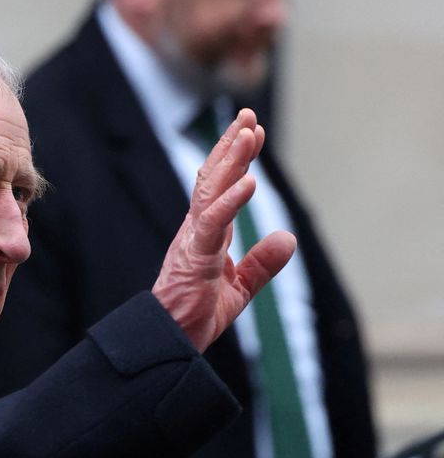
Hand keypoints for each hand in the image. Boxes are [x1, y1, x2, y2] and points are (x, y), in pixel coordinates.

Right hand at [152, 109, 296, 352]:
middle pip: (212, 178)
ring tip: (248, 133)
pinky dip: (231, 201)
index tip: (251, 132)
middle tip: (248, 115)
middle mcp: (195, 229)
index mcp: (204, 234)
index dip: (234, 159)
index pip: (219, 187)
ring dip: (230, 161)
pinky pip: (212, 223)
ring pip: (211, 191)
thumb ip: (262, 263)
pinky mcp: (194, 257)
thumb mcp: (239, 288)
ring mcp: (193, 240)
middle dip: (230, 146)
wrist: (170, 342)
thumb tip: (288, 239)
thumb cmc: (195, 315)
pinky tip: (249, 182)